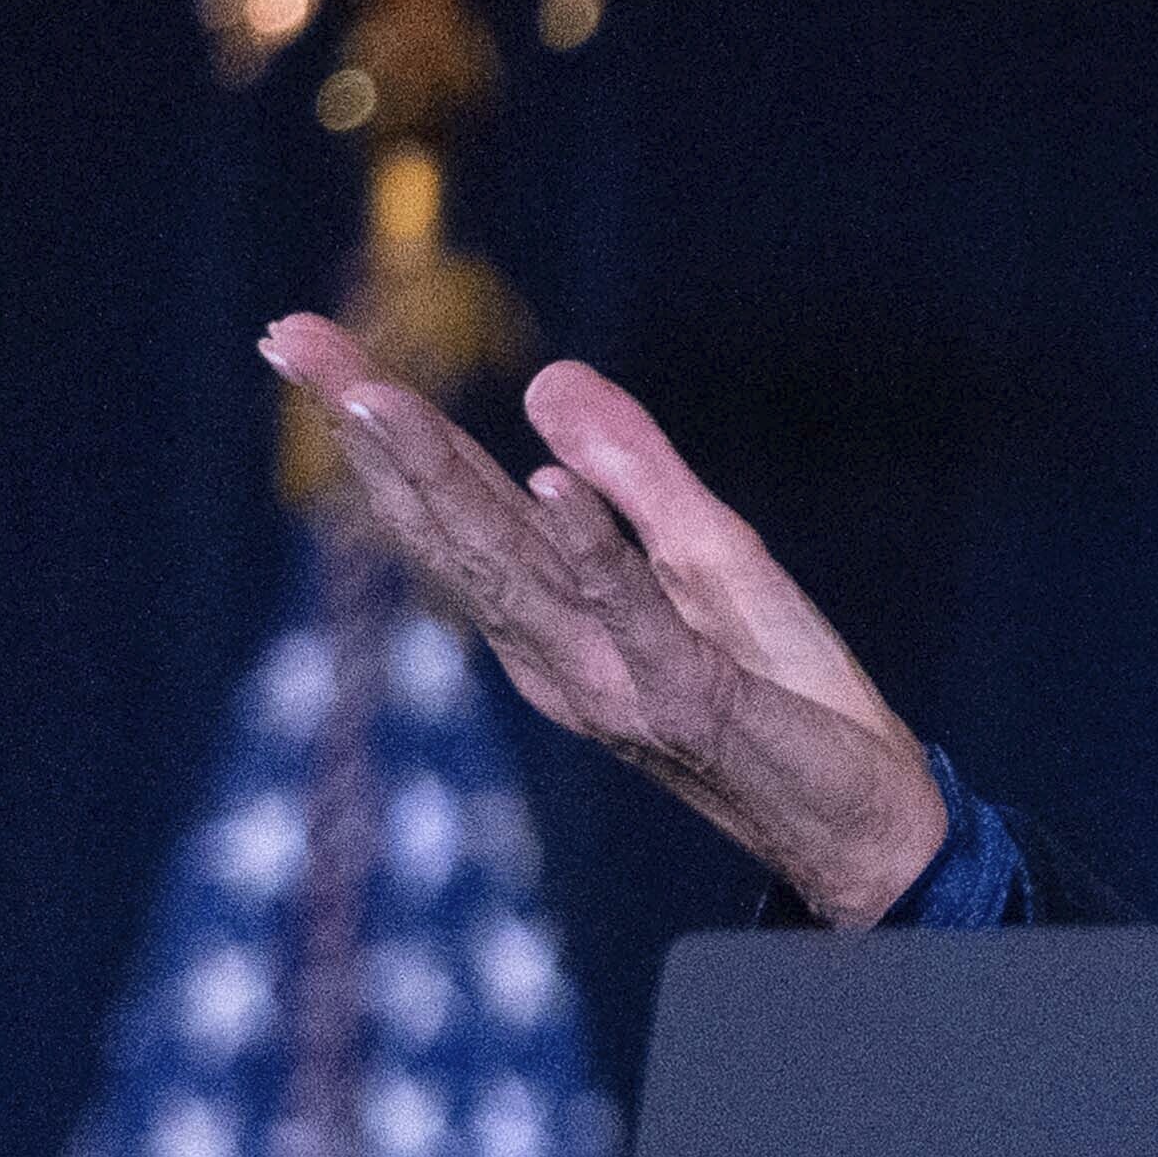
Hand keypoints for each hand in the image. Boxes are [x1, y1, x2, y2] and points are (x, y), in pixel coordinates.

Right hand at [260, 316, 949, 929]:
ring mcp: (611, 677)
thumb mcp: (709, 551)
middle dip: (371, 433)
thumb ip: (634, 472)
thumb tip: (546, 376)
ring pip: (511, 564)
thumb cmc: (784, 687)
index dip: (374, 423)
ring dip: (444, 478)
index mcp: (549, 613)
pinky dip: (590, 547)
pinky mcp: (690, 697)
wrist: (864, 819)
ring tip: (375, 396)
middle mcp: (554, 649)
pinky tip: (550, 484)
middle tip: (292, 341)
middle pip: (450, 523)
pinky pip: (632, 611)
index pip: (449, 502)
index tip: (298, 337)